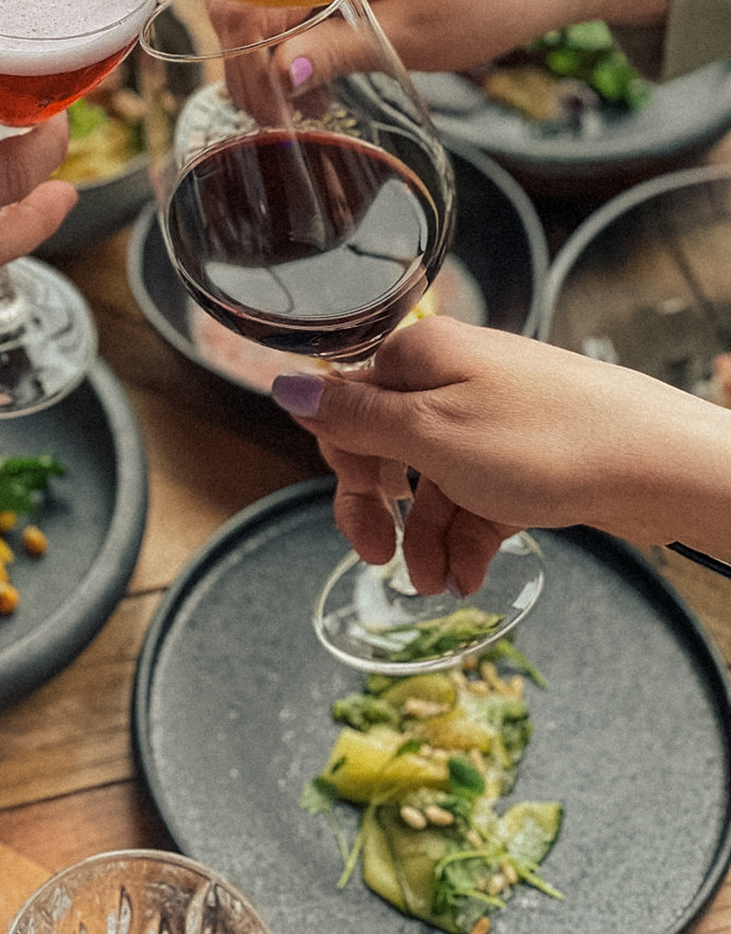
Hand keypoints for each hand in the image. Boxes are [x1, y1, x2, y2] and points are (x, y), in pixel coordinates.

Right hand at [270, 318, 730, 593]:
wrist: (660, 463)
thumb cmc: (546, 441)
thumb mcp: (429, 434)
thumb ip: (353, 416)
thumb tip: (283, 384)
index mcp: (420, 357)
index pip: (349, 408)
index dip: (348, 472)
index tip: (362, 525)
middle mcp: (452, 376)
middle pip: (389, 446)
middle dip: (384, 510)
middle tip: (381, 562)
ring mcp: (492, 414)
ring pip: (434, 479)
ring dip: (427, 535)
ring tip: (439, 586)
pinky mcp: (526, 450)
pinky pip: (477, 492)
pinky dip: (467, 534)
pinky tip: (469, 574)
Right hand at [272, 0, 669, 82]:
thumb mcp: (414, 35)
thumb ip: (340, 49)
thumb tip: (275, 74)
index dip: (249, 60)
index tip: (271, 113)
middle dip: (250, 63)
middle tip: (279, 119)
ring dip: (270, 54)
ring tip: (303, 106)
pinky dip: (293, 35)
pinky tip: (312, 75)